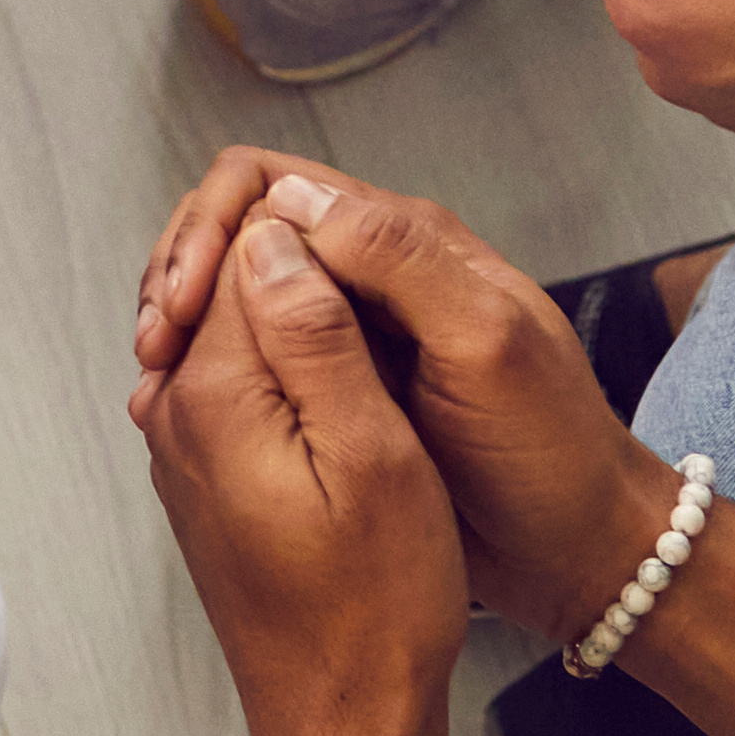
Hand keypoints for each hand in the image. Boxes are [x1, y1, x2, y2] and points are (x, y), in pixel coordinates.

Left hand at [135, 207, 463, 735]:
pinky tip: (353, 407)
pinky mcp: (208, 475)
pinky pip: (244, 385)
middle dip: (306, 273)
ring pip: (238, 330)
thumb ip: (316, 335)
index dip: (321, 236)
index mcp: (210, 395)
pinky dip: (294, 377)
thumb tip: (273, 235)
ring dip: (304, 326)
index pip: (242, 246)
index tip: (380, 267)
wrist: (342, 716)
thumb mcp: (375, 454)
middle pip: (226, 280)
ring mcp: (185, 446)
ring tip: (379, 359)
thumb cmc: (374, 609)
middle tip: (386, 310)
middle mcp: (176, 413)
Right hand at [138, 155, 685, 647]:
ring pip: (239, 291)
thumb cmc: (549, 454)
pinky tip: (185, 404)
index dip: (214, 231)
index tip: (183, 307)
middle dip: (185, 270)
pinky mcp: (339, 387)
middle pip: (243, 229)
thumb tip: (291, 202)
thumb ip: (400, 262)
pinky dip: (210, 367)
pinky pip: (256, 352)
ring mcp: (351, 332)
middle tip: (156, 346)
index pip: (274, 186)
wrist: (578, 549)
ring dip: (189, 320)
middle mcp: (371, 273)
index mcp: (406, 242)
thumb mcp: (485, 345)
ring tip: (158, 377)